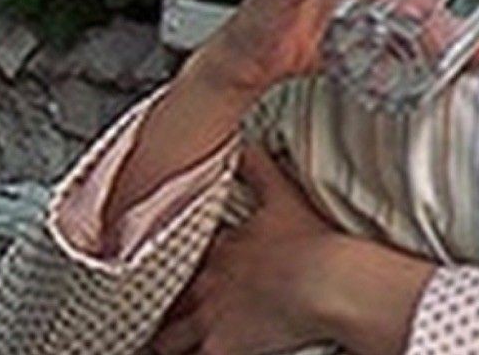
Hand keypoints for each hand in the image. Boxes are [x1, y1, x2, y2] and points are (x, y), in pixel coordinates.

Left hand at [150, 145, 342, 353]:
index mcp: (220, 248)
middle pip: (166, 301)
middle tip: (152, 315)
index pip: (180, 258)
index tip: (167, 272)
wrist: (326, 281)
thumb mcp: (284, 194)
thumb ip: (258, 168)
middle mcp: (206, 284)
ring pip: (168, 339)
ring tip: (158, 344)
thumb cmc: (311, 241)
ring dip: (165, 341)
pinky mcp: (221, 348)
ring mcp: (210, 318)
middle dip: (160, 309)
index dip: (172, 266)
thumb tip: (243, 143)